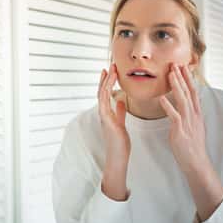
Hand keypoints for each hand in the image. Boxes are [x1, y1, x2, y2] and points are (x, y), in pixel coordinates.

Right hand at [98, 63, 129, 199]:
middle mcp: (103, 112)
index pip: (105, 93)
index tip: (110, 70)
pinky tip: (110, 85)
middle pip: (102, 91)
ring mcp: (103, 116)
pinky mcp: (106, 120)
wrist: (117, 156)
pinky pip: (105, 103)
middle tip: (110, 65)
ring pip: (102, 94)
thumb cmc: (119, 142)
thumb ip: (120, 112)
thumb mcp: (121, 123)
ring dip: (106, 81)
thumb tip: (121, 101)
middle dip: (106, 77)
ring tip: (110, 70)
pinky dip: (106, 93)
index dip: (106, 81)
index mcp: (107, 112)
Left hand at [159, 64, 222, 220]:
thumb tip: (186, 104)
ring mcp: (188, 122)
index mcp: (196, 113)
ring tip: (170, 74)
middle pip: (189, 92)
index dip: (188, 78)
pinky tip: (161, 98)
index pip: (193, 91)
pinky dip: (168, 106)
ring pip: (183, 100)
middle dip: (182, 77)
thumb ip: (189, 113)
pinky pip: (174, 116)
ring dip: (176, 86)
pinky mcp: (181, 131)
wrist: (196, 162)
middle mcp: (194, 115)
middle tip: (176, 63)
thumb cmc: (191, 145)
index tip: (183, 66)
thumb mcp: (193, 126)